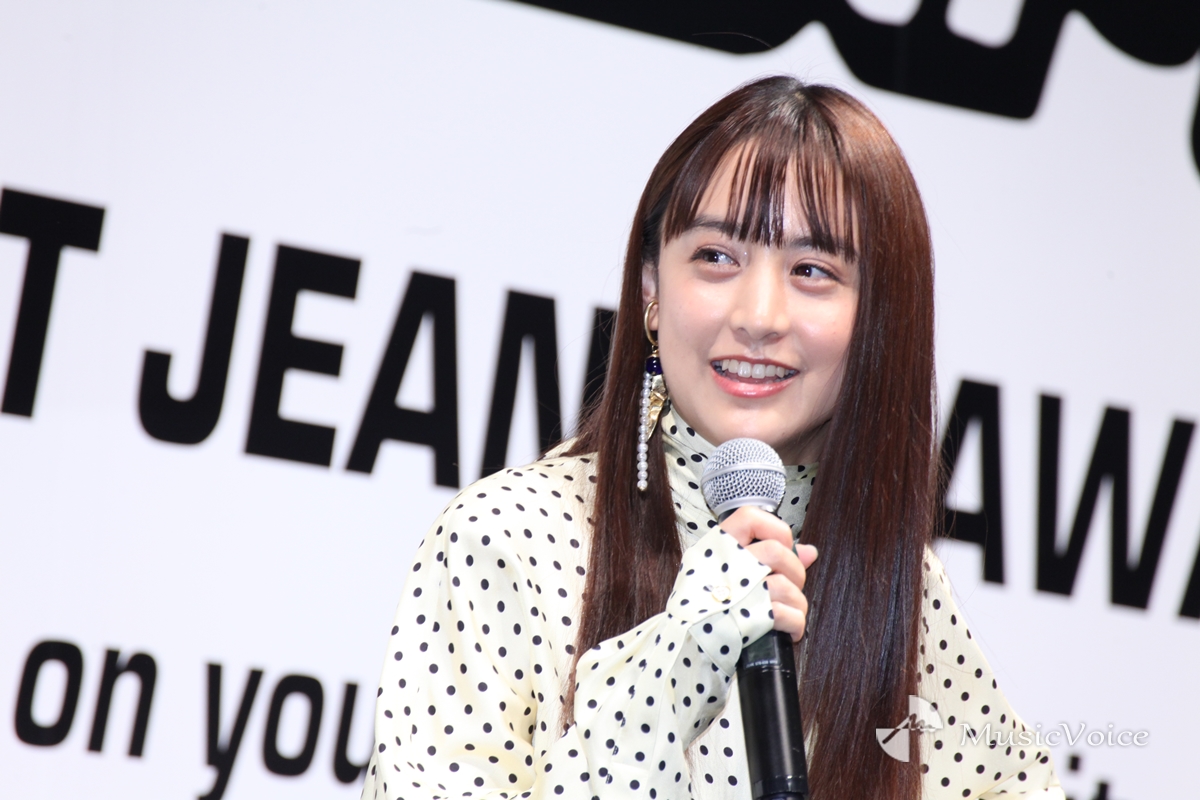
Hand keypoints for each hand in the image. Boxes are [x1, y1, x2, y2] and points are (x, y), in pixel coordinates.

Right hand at [718, 506, 818, 642]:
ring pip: (784, 585)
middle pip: (775, 551)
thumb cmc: (706, 608)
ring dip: (796, 602)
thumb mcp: (724, 573)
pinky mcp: (744, 620)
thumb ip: (767, 557)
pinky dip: (795, 624)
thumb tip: (809, 551)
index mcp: (714, 549)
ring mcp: (733, 593)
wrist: (687, 645)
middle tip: (789, 586)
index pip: (749, 517)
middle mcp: (722, 566)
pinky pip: (785, 614)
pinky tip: (788, 629)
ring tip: (789, 612)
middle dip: (795, 572)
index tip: (781, 546)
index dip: (775, 529)